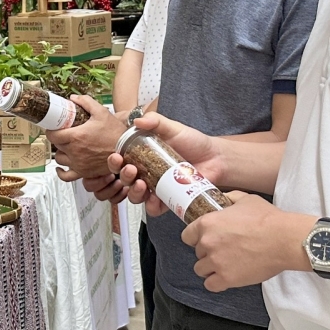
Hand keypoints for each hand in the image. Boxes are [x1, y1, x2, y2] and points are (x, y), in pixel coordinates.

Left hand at [45, 96, 125, 186]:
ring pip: (60, 159)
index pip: (52, 135)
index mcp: (76, 137)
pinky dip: (61, 173)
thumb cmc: (116, 133)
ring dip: (61, 152)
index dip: (51, 129)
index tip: (54, 126)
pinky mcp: (84, 173)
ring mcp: (79, 164)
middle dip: (58, 138)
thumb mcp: (101, 112)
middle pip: (56, 145)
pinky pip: (67, 176)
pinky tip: (61, 167)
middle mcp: (75, 152)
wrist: (128, 150)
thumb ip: (86, 102)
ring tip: (67, 146)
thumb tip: (73, 98)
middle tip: (64, 133)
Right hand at [105, 113, 226, 213]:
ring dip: (133, 192)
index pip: (121, 161)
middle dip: (123, 176)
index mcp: (142, 156)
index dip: (114, 162)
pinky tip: (154, 199)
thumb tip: (138, 121)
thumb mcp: (173, 128)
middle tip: (131, 170)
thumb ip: (156, 121)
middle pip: (125, 180)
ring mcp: (156, 187)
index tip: (117, 157)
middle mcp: (146, 173)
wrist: (215, 158)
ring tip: (141, 184)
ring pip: (135, 196)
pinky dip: (151, 206)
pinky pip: (154, 208)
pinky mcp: (167, 200)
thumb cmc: (194, 142)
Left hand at [180, 192, 312, 291]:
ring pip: (200, 269)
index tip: (205, 240)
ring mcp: (216, 262)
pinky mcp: (226, 278)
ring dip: (210, 268)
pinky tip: (226, 277)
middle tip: (224, 250)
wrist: (284, 239)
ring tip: (225, 265)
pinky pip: (211, 285)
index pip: (187, 236)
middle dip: (208, 252)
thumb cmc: (267, 219)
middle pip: (197, 252)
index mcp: (207, 223)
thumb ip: (229, 199)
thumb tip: (224, 199)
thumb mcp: (245, 199)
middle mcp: (207, 243)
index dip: (196, 238)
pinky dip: (217, 282)